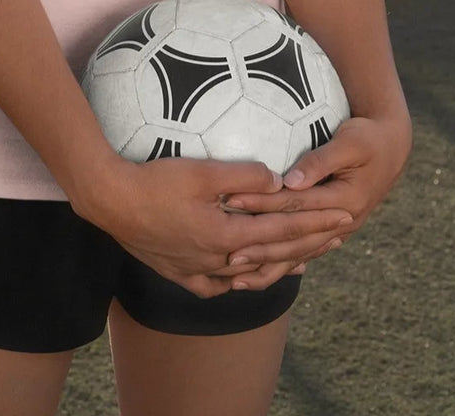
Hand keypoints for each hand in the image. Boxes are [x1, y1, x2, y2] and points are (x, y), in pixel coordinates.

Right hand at [77, 156, 355, 298]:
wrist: (110, 201)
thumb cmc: (155, 181)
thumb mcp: (202, 171)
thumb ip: (244, 176)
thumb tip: (279, 181)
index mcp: (227, 236)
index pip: (284, 230)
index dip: (316, 223)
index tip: (344, 215)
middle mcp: (218, 261)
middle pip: (275, 253)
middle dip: (311, 241)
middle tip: (341, 233)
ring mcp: (199, 271)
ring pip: (252, 272)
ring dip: (283, 262)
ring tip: (308, 257)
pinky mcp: (181, 272)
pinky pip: (221, 283)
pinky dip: (243, 278)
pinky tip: (251, 275)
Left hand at [212, 113, 411, 288]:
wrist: (392, 150)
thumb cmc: (368, 139)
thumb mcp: (349, 142)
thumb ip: (321, 161)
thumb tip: (292, 180)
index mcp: (345, 200)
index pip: (295, 204)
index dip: (262, 203)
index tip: (232, 201)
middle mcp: (342, 222)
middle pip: (294, 238)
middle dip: (259, 247)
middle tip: (227, 256)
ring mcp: (339, 231)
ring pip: (299, 254)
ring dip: (268, 266)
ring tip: (235, 277)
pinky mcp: (334, 231)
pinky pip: (306, 253)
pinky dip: (283, 266)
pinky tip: (261, 276)